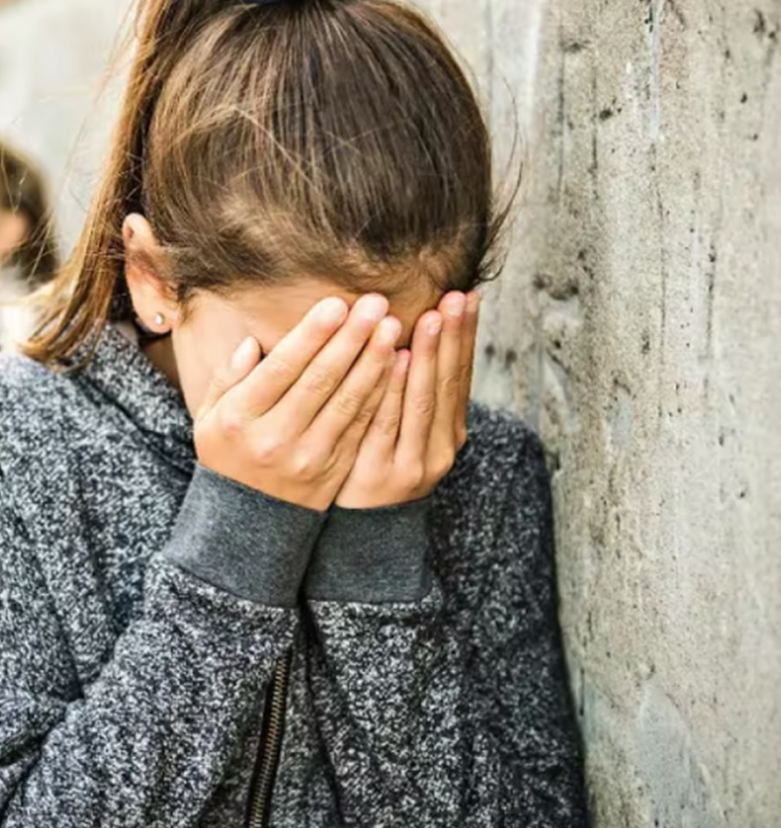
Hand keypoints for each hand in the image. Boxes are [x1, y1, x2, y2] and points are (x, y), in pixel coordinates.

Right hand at [194, 295, 401, 510]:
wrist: (247, 520)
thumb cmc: (228, 454)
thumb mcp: (210, 417)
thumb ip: (228, 378)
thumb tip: (252, 344)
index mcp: (240, 419)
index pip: (282, 368)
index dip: (312, 335)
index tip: (337, 303)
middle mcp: (274, 438)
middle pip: (320, 381)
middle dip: (350, 338)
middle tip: (376, 304)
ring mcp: (307, 457)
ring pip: (347, 402)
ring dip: (373, 362)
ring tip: (391, 327)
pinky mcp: (334, 470)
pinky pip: (361, 426)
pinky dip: (381, 395)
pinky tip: (395, 367)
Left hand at [334, 291, 479, 507]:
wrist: (359, 531)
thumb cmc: (375, 465)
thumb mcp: (401, 430)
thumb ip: (409, 390)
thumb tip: (415, 331)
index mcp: (448, 431)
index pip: (460, 375)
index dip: (465, 336)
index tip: (467, 296)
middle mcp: (440, 446)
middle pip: (448, 384)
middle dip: (452, 338)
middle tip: (454, 298)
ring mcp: (415, 462)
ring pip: (423, 400)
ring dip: (429, 357)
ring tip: (432, 318)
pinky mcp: (384, 473)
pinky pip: (389, 422)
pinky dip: (396, 391)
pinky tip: (398, 360)